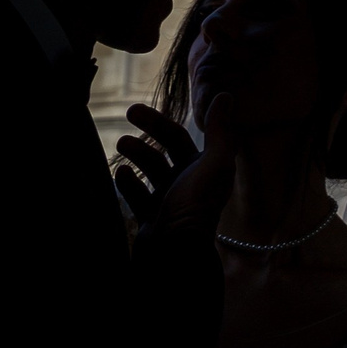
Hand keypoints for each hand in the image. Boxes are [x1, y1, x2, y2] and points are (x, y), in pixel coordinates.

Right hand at [113, 98, 233, 241]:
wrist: (176, 252)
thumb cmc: (196, 206)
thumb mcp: (214, 165)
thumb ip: (220, 131)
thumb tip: (226, 95)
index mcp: (203, 171)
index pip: (177, 138)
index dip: (158, 122)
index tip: (132, 111)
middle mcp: (187, 185)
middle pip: (162, 153)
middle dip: (145, 135)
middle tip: (123, 121)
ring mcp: (168, 203)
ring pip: (149, 173)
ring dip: (136, 156)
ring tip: (120, 146)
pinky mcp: (151, 220)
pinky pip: (138, 198)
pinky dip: (129, 184)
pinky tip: (121, 174)